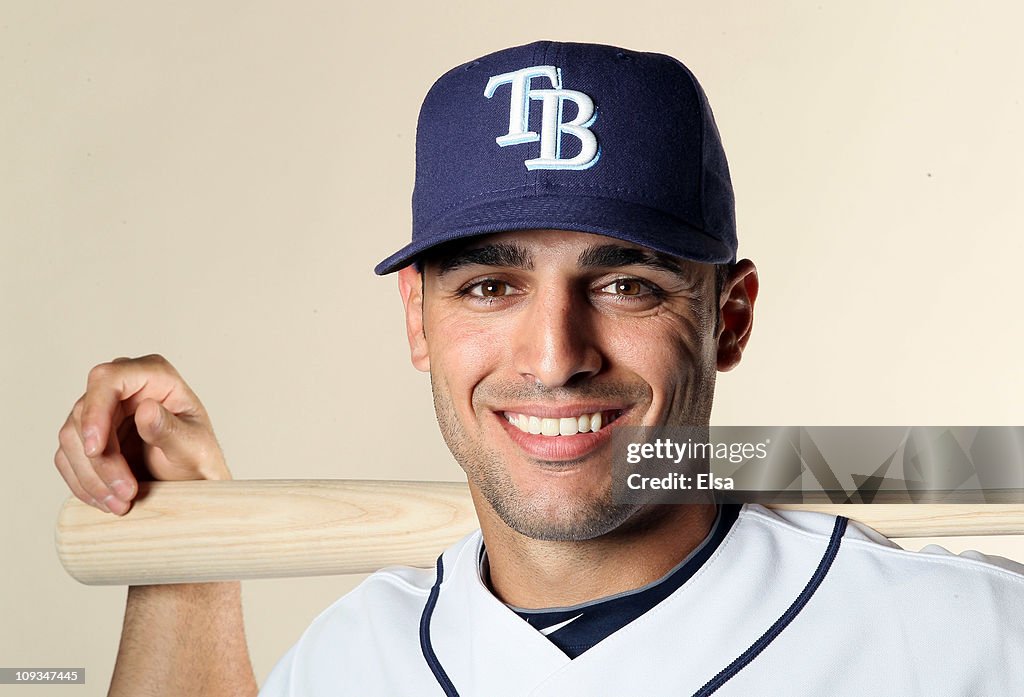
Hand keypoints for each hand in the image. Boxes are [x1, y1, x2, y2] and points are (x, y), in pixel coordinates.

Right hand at [55, 354, 229, 514]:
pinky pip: (68, 457)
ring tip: (122, 504)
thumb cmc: (198, 459)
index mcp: (155, 376)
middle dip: (101, 461)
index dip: (95, 411)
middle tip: (126, 494)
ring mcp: (102, 411)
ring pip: (71, 438)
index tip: (96, 450)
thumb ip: (170, 429)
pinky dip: (84, 483)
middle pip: (85, 414)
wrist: (191, 483)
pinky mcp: (88, 437)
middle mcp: (124, 387)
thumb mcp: (193, 448)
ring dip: (92, 477)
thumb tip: (145, 409)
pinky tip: (106, 501)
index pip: (108, 379)